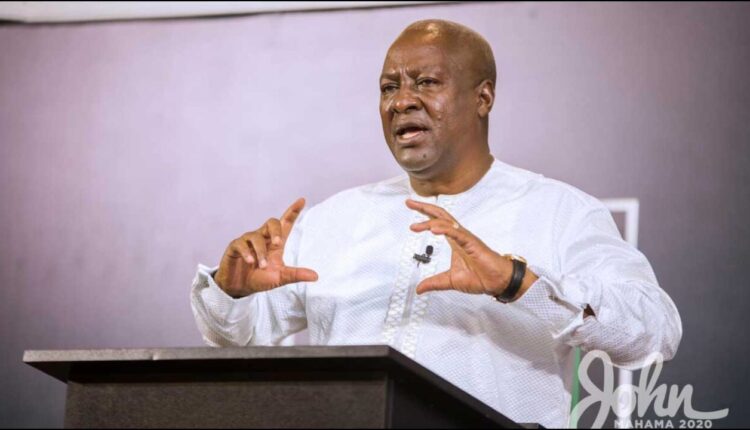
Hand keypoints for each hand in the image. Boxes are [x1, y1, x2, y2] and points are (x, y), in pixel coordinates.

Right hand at [214, 198, 318, 297]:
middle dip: (276, 230)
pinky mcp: (235, 247)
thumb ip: (296, 274)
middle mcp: (263, 238)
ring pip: (256, 236)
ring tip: (261, 266)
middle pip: (271, 222)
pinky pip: (241, 244)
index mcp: (275, 243)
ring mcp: (248, 241)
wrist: (240, 287)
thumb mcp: (280, 277)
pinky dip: (246, 252)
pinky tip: (250, 261)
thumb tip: (316, 276)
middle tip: (278, 243)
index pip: (285, 223)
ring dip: (260, 252)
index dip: (293, 211)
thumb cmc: (260, 278)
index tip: (302, 200)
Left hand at [406, 199, 536, 297]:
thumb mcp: (450, 280)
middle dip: (424, 208)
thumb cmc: (480, 277)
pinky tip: (434, 229)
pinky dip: (445, 229)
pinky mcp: (472, 243)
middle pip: (440, 215)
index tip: (410, 207)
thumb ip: (434, 283)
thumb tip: (418, 289)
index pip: (436, 222)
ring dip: (430, 222)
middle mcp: (459, 235)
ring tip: (416, 226)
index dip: (423, 214)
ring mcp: (465, 238)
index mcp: (454, 240)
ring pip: (446, 223)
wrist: (498, 282)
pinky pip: (457, 233)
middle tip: (409, 202)